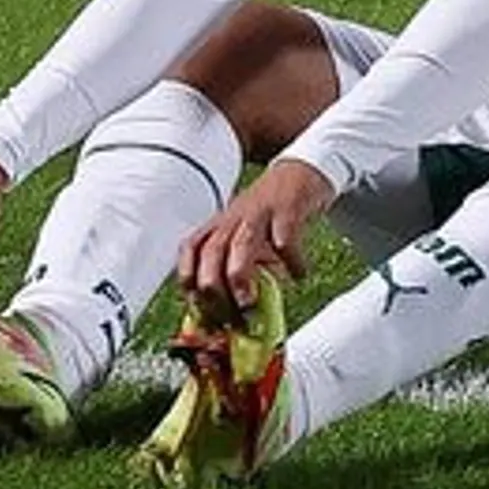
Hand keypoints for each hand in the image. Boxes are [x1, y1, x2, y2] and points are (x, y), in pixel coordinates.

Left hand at [176, 157, 334, 305]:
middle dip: (213, 288)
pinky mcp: (287, 208)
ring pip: (240, 243)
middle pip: (210, 251)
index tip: (199, 308)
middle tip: (227, 316)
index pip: (189, 250)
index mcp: (219, 226)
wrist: (298, 173)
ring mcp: (260, 212)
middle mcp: (233, 218)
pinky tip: (299, 274)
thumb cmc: (269, 213)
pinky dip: (291, 259)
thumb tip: (235, 312)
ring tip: (249, 304)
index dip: (189, 280)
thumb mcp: (245, 236)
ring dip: (241, 277)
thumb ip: (238, 267)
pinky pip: (285, 235)